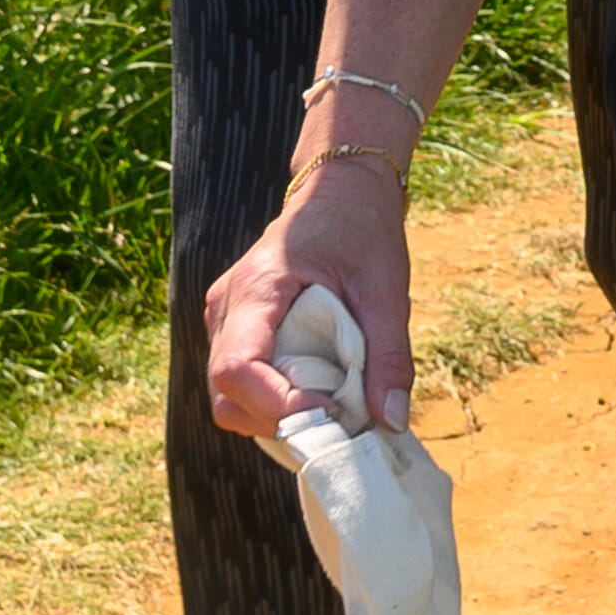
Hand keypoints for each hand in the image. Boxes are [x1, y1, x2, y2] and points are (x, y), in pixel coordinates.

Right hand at [201, 148, 417, 439]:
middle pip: (226, 396)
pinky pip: (243, 387)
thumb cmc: (362, 229)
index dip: (278, 406)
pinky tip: (320, 393)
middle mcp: (226, 309)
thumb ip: (388, 355)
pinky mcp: (235, 334)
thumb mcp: (387, 287)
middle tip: (339, 416)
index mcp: (257, 288)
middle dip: (280, 422)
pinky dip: (277, 405)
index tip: (332, 410)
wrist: (340, 192)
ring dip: (278, 418)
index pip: (235, 369)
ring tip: (333, 404)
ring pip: (230, 400)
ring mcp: (225, 323)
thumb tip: (391, 422)